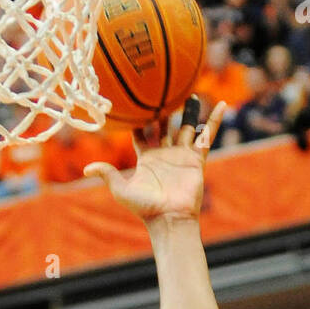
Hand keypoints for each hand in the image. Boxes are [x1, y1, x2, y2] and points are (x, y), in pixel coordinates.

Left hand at [83, 98, 226, 221]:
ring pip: (187, 128)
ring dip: (189, 112)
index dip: (139, 121)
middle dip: (164, 111)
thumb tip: (86, 168)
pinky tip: (223, 104)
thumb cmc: (145, 207)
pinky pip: (207, 135)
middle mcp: (165, 154)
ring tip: (191, 93)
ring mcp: (182, 156)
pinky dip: (215, 120)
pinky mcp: (197, 159)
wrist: (170, 217)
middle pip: (165, 127)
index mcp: (147, 159)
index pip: (142, 135)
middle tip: (163, 91)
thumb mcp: (121, 189)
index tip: (136, 103)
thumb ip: (107, 174)